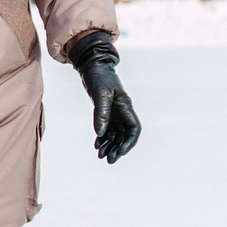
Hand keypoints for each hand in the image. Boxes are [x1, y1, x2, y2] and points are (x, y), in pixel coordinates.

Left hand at [66, 31, 140, 162]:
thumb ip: (101, 114)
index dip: (129, 142)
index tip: (120, 152)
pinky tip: (97, 145)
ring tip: (100, 155)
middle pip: (125, 136)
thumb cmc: (99, 77)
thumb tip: (100, 134)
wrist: (92, 66)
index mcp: (126, 107)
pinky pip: (107, 130)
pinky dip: (103, 139)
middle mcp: (122, 112)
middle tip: (109, 160)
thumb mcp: (100, 94)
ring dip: (110, 146)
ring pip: (116, 135)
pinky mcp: (106, 113)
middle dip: (118, 148)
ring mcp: (115, 113)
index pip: (134, 129)